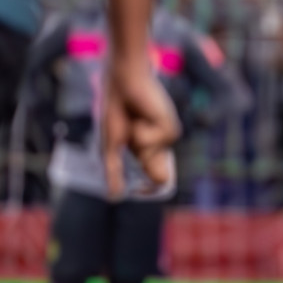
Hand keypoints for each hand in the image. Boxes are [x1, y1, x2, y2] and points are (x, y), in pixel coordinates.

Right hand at [102, 55, 179, 199]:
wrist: (123, 84)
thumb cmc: (116, 111)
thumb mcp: (112, 145)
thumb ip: (114, 171)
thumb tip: (114, 198)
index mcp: (147, 152)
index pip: (157, 180)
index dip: (150, 189)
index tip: (138, 191)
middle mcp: (160, 147)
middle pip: (161, 176)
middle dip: (146, 168)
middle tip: (133, 138)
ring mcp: (167, 138)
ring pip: (150, 156)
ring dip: (135, 140)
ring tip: (135, 121)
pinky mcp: (170, 128)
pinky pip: (152, 141)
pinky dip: (141, 131)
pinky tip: (143, 115)